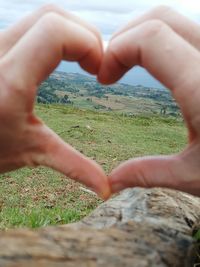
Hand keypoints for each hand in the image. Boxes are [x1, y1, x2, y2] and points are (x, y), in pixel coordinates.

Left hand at [0, 4, 109, 198]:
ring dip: (72, 33)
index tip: (99, 72)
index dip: (89, 44)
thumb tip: (105, 189)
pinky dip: (56, 34)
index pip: (56, 32)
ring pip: (42, 16)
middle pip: (53, 16)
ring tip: (83, 61)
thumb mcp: (34, 151)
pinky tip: (62, 58)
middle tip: (96, 65)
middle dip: (86, 36)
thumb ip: (74, 166)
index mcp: (11, 81)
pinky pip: (31, 25)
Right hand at [98, 6, 199, 195]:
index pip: (149, 38)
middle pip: (159, 17)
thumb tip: (110, 182)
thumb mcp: (195, 176)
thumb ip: (148, 173)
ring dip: (143, 37)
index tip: (104, 79)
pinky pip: (190, 34)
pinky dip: (164, 41)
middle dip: (124, 38)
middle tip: (111, 69)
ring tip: (129, 65)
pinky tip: (159, 66)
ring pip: (176, 21)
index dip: (116, 51)